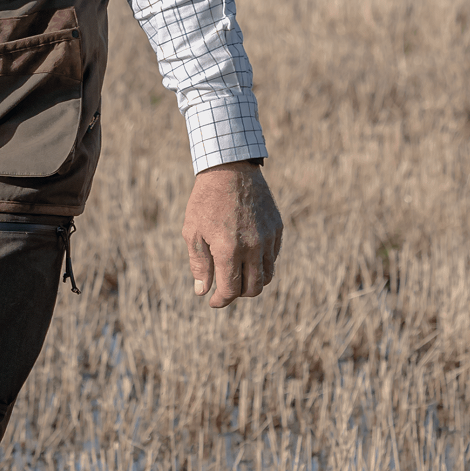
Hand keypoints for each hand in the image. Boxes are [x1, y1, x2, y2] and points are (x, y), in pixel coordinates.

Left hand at [183, 161, 282, 308]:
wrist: (230, 168)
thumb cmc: (205, 200)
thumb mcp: (192, 231)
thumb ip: (199, 264)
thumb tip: (202, 290)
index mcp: (229, 249)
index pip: (230, 289)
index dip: (220, 300)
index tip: (212, 301)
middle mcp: (253, 247)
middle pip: (253, 288)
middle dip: (237, 294)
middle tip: (225, 287)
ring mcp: (268, 238)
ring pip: (267, 275)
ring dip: (252, 281)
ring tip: (237, 274)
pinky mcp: (277, 228)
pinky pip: (273, 257)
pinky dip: (262, 264)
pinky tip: (247, 256)